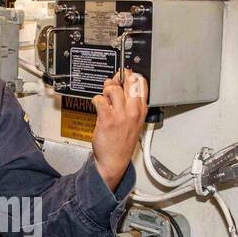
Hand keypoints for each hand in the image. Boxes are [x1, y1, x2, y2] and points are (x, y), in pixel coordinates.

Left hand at [90, 69, 148, 190]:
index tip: (124, 76)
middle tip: (111, 86)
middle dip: (118, 79)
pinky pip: (100, 99)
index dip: (131, 76)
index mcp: (142, 110)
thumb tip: (121, 84)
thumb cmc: (122, 142)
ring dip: (106, 90)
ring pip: (113, 88)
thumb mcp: (135, 122)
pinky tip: (97, 105)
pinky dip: (96, 99)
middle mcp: (133, 111)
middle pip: (128, 82)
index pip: (141, 83)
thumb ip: (131, 103)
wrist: (114, 160)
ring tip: (104, 98)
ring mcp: (121, 115)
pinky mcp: (107, 119)